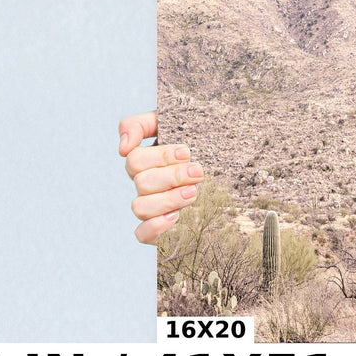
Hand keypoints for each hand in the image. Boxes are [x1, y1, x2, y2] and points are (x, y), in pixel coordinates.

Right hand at [119, 111, 203, 244]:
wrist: (231, 165)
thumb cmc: (201, 140)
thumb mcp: (174, 121)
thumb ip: (140, 124)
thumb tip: (123, 147)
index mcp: (147, 161)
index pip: (135, 160)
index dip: (160, 156)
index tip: (187, 152)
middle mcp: (146, 185)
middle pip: (142, 183)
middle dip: (172, 176)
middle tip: (198, 172)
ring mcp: (152, 207)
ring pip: (140, 207)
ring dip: (168, 199)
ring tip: (194, 193)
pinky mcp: (160, 229)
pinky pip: (142, 234)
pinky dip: (155, 226)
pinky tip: (176, 217)